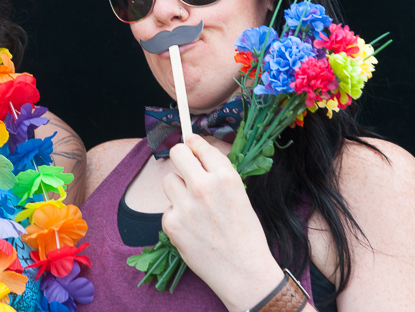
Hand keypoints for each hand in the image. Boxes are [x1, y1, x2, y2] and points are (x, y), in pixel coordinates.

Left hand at [162, 134, 282, 309]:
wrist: (243, 272)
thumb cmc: (246, 234)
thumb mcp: (240, 195)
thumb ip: (218, 175)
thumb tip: (198, 154)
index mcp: (226, 177)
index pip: (199, 145)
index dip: (194, 143)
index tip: (190, 142)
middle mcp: (204, 186)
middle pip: (177, 153)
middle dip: (181, 157)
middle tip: (185, 166)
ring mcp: (185, 205)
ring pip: (168, 180)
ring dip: (178, 189)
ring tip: (193, 206)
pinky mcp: (172, 223)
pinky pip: (168, 208)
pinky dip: (177, 216)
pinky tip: (192, 229)